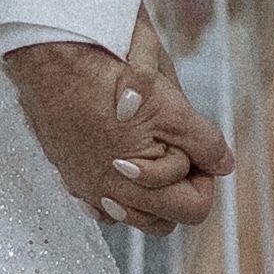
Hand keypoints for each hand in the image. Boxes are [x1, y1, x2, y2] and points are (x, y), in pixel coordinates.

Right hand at [1, 33, 233, 231]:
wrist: (50, 56)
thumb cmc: (109, 77)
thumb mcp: (171, 108)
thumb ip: (202, 142)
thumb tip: (224, 164)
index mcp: (138, 186)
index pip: (194, 209)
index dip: (204, 178)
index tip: (198, 148)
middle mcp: (107, 196)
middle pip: (163, 217)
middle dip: (178, 185)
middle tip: (177, 145)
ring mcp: (84, 184)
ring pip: (132, 210)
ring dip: (149, 185)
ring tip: (151, 144)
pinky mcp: (66, 167)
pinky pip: (100, 195)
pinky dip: (117, 181)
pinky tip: (119, 153)